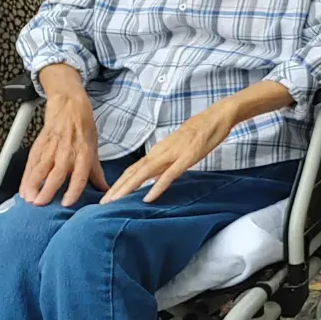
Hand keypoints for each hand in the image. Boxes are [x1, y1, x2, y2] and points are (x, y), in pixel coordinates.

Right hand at [20, 92, 104, 207]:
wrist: (69, 106)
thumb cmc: (83, 129)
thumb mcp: (94, 149)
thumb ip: (97, 173)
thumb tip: (105, 190)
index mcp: (84, 154)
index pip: (80, 175)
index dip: (73, 189)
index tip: (66, 203)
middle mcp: (67, 152)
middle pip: (57, 173)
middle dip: (47, 189)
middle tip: (40, 204)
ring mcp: (51, 149)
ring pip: (40, 169)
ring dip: (33, 184)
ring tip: (28, 199)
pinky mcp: (39, 146)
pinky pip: (31, 164)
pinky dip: (26, 177)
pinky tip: (23, 189)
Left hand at [101, 104, 234, 203]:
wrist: (217, 116)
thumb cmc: (201, 131)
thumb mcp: (180, 148)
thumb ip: (167, 162)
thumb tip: (156, 177)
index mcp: (159, 150)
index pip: (133, 169)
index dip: (119, 182)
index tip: (108, 196)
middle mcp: (161, 152)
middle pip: (133, 172)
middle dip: (117, 188)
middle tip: (103, 203)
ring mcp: (173, 154)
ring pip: (145, 173)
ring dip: (128, 188)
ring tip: (115, 202)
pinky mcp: (187, 158)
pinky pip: (169, 175)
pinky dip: (157, 186)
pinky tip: (148, 198)